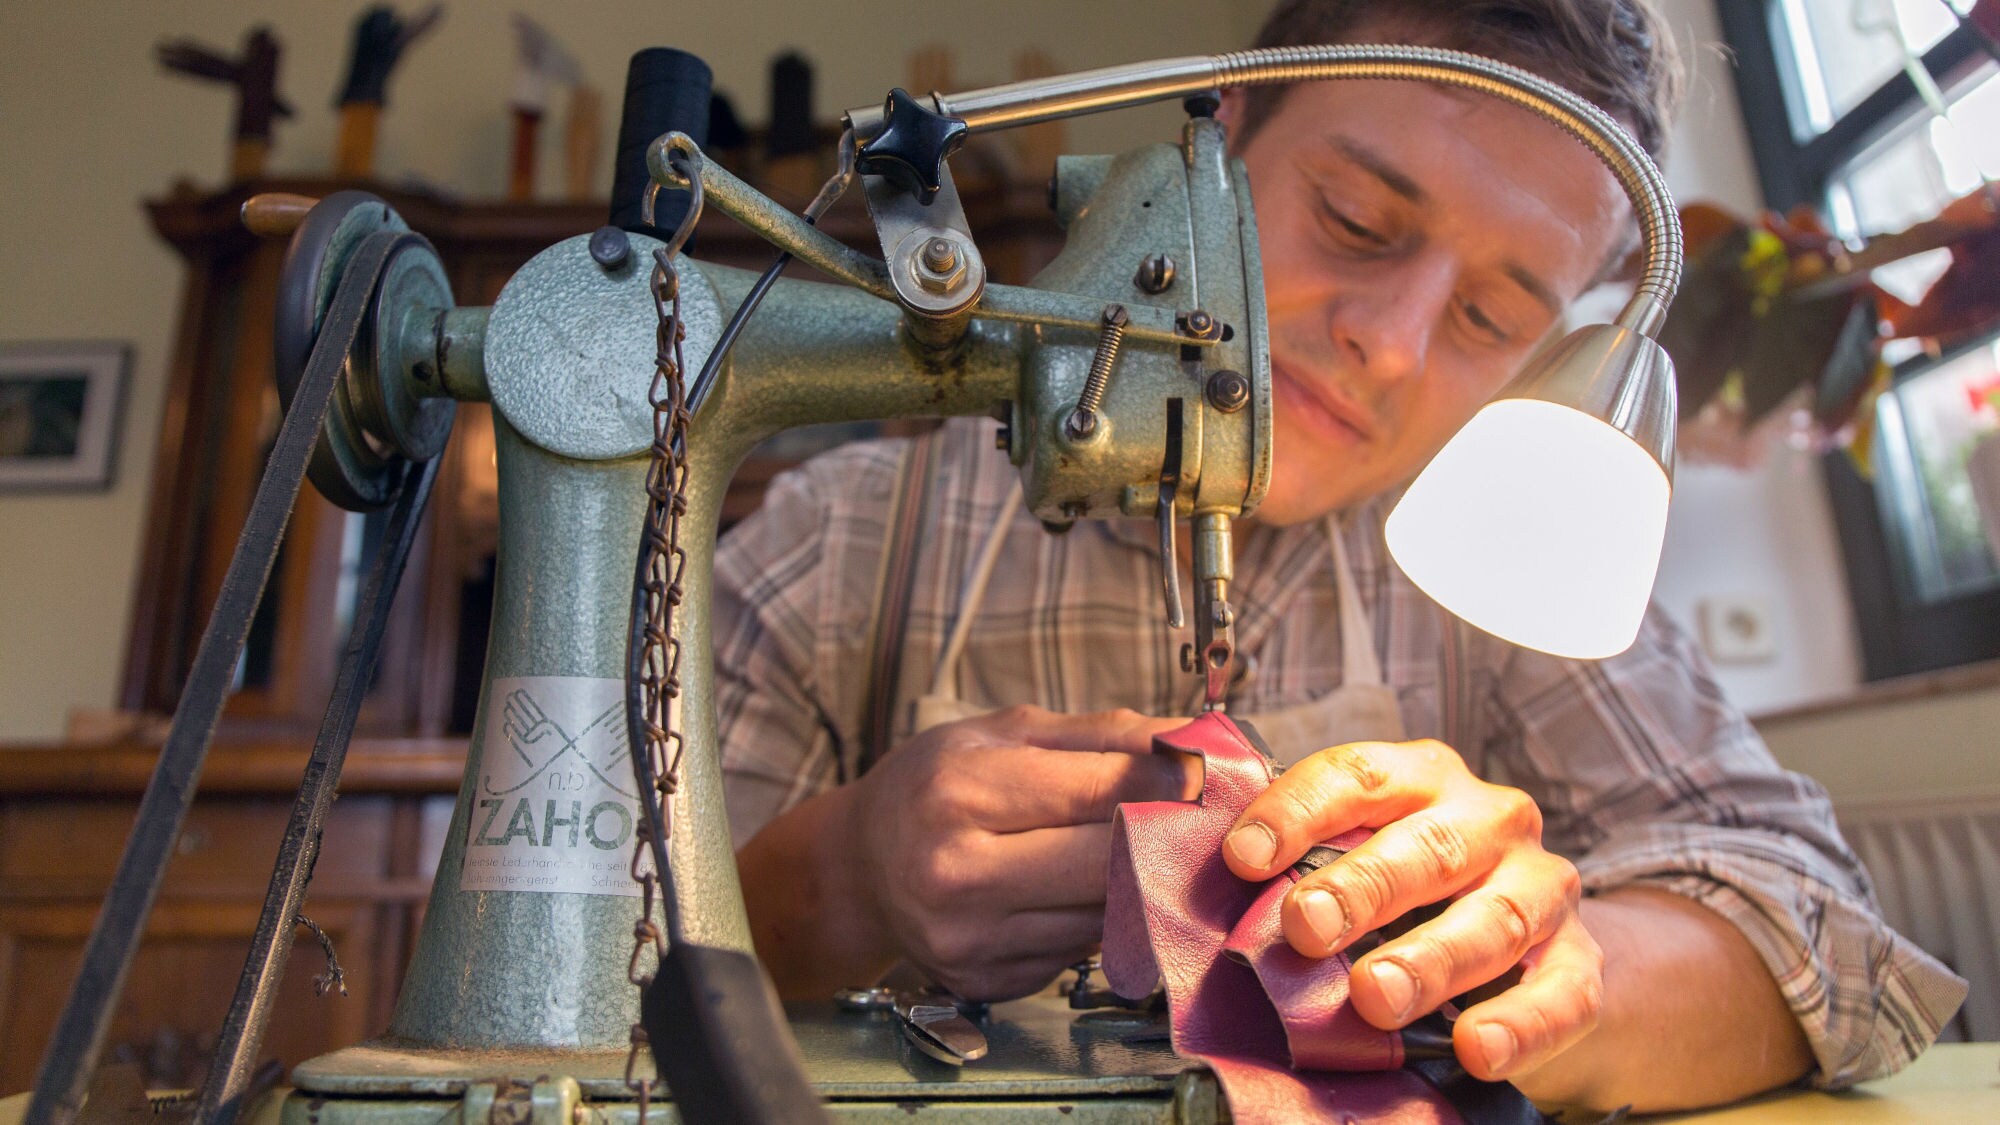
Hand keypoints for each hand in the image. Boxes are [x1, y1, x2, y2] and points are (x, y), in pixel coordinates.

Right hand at [840, 705, 1189, 1000]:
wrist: (860, 866)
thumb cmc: (933, 785)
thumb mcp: (1004, 734)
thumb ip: (1103, 735)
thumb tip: (1196, 741)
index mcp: (959, 793)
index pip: (1097, 791)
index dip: (1168, 782)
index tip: (1212, 773)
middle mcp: (957, 873)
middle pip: (1109, 861)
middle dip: (1168, 836)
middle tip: (1204, 816)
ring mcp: (971, 939)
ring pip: (1104, 914)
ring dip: (1143, 883)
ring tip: (1153, 849)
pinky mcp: (988, 982)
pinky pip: (1080, 950)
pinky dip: (1101, 920)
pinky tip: (1091, 892)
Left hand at [1221, 739, 1601, 1083]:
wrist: (1526, 946)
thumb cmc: (1413, 891)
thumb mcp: (1358, 857)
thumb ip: (1301, 865)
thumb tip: (1214, 884)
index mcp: (1422, 779)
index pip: (1359, 775)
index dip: (1299, 812)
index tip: (1244, 857)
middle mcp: (1489, 821)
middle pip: (1427, 846)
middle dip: (1362, 887)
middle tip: (1306, 928)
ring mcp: (1542, 889)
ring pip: (1493, 917)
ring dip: (1431, 959)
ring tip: (1375, 996)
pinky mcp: (1580, 963)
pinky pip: (1560, 994)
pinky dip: (1519, 1023)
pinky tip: (1478, 1046)